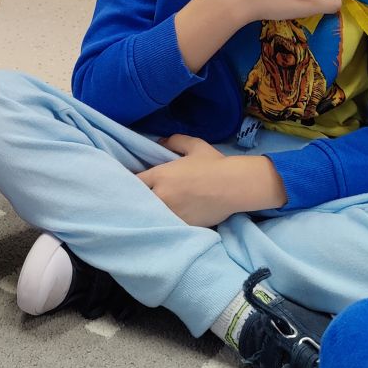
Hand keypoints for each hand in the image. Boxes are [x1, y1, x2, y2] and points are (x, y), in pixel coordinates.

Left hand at [138, 136, 284, 226]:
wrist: (235, 185)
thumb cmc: (215, 163)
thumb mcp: (194, 145)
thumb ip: (174, 141)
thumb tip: (160, 142)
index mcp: (160, 175)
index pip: (134, 182)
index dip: (132, 184)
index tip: (134, 186)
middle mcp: (162, 195)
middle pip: (139, 201)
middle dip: (139, 201)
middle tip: (140, 202)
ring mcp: (172, 212)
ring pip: (152, 216)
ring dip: (151, 214)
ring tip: (150, 214)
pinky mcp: (184, 225)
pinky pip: (168, 226)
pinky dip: (167, 224)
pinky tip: (166, 224)